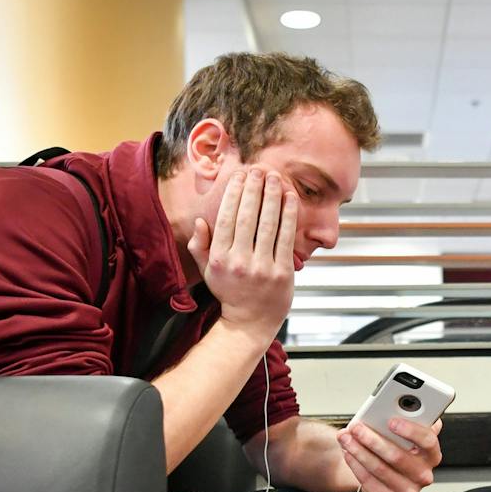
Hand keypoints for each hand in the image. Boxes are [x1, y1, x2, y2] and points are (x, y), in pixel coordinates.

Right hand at [187, 167, 297, 338]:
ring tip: (275, 177)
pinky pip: (286, 237)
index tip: (240, 176)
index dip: (234, 194)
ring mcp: (262, 267)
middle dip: (254, 189)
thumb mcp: (207, 270)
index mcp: (220, 258)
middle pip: (247, 216)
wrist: (250, 322)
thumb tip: (200, 220)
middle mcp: (240, 261)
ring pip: (268, 223)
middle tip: (259, 170)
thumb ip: (200, 245)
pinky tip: (290, 198)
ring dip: (272, 196)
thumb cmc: (230, 291)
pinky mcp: (282, 272)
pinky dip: (288, 215)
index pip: (226, 218)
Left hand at [338, 418, 443, 491]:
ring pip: (380, 469)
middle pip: (397, 456)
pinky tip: (349, 453)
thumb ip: (407, 418)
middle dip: (373, 440)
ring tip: (346, 438)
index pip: (428, 441)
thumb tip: (398, 405)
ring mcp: (409, 490)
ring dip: (359, 451)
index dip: (410, 430)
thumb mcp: (406, 430)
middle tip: (357, 428)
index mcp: (432, 453)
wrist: (387, 471)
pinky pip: (370, 483)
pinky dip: (356, 466)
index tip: (391, 421)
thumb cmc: (398, 446)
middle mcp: (424, 474)